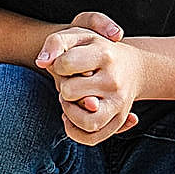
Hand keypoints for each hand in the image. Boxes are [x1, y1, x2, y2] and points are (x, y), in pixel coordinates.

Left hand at [36, 13, 140, 144]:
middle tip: (69, 80)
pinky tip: (70, 118)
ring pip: (85, 121)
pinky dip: (76, 132)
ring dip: (69, 112)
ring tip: (69, 100)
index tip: (64, 63)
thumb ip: (56, 42)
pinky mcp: (119, 120)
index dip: (57, 64)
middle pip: (70, 92)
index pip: (65, 64)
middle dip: (62, 86)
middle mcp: (114, 81)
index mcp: (105, 55)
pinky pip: (92, 138)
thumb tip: (41, 62)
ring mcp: (119, 103)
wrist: (132, 66)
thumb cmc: (98, 49)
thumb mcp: (79, 36)